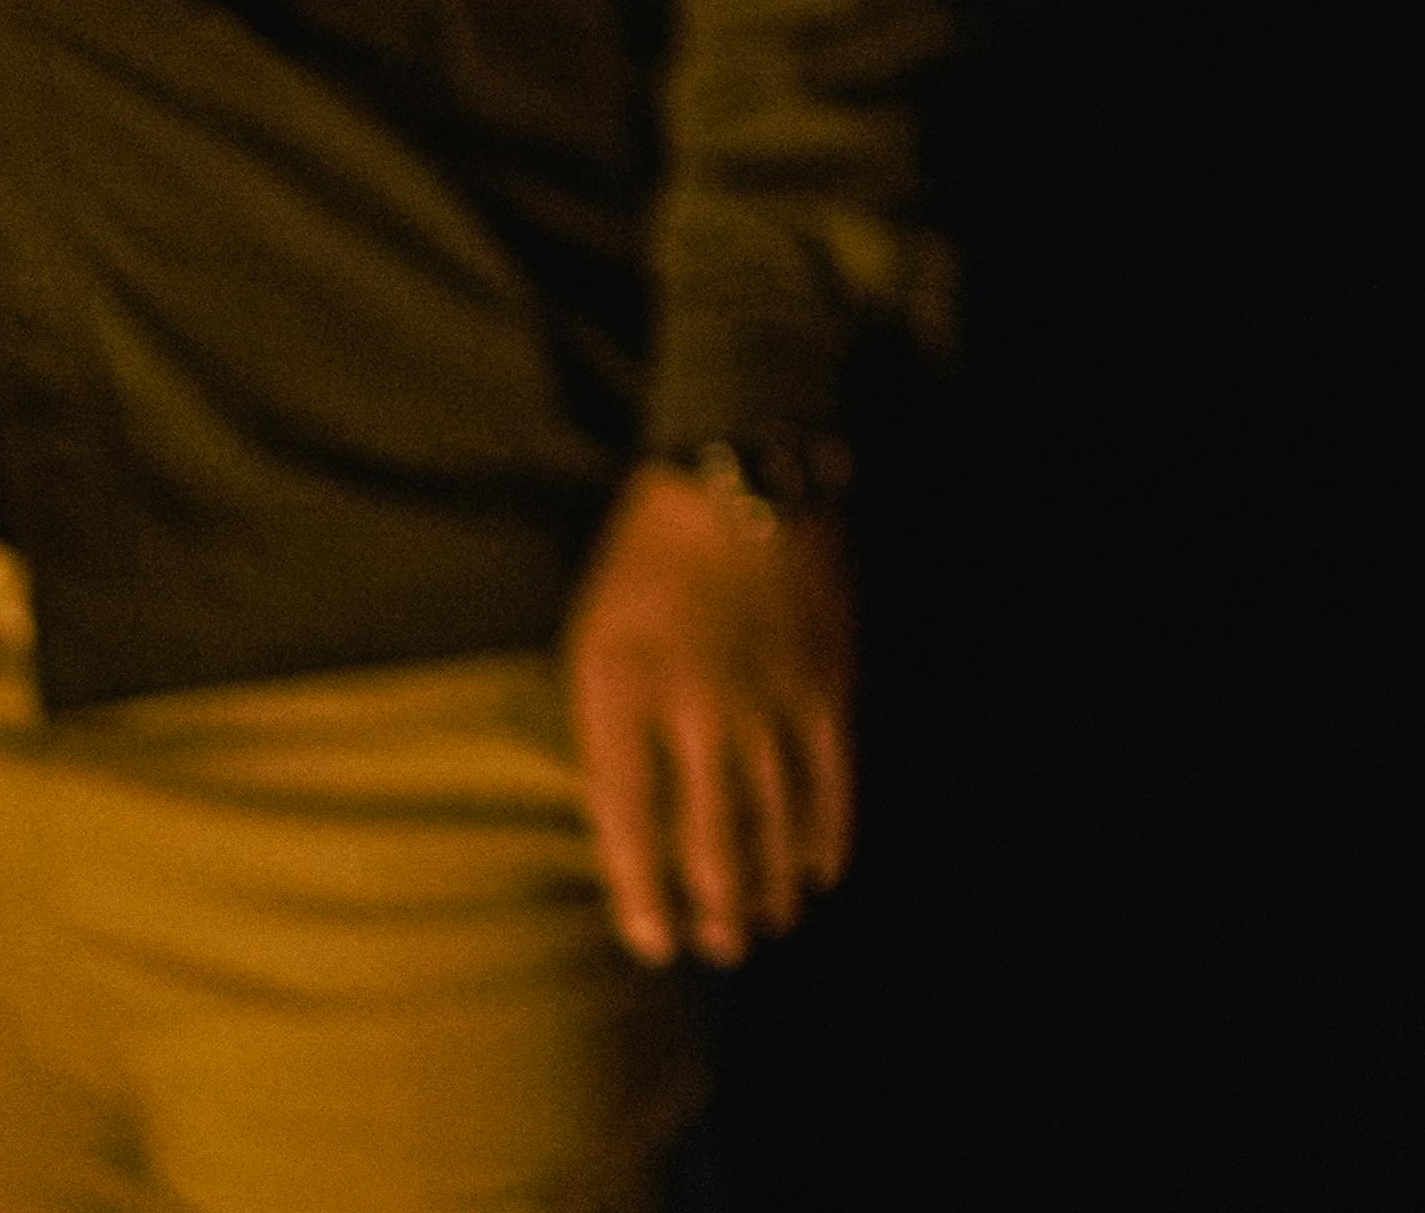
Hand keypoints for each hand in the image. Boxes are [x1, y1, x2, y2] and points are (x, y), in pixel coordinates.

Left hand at [564, 464, 856, 968]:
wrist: (744, 476)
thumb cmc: (648, 565)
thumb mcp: (593, 641)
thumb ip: (605, 732)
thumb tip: (628, 825)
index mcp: (621, 695)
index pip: (627, 824)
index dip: (640, 896)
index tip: (652, 943)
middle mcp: (695, 707)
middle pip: (707, 840)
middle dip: (713, 910)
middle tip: (716, 947)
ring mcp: (768, 698)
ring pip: (774, 823)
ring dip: (769, 886)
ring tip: (763, 924)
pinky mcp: (827, 682)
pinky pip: (832, 782)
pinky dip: (827, 837)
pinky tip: (819, 871)